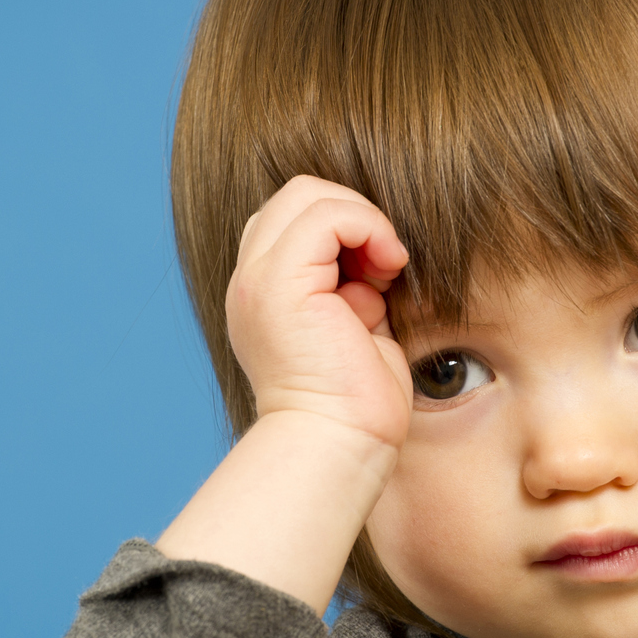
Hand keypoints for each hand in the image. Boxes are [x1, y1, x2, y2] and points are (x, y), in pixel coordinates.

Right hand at [225, 174, 412, 450]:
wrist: (339, 444)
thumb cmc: (357, 401)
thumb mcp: (355, 325)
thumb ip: (351, 283)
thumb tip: (376, 251)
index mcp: (264, 291)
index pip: (296, 217)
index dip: (346, 227)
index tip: (381, 273)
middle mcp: (250, 280)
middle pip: (298, 194)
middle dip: (354, 215)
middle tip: (385, 266)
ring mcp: (258, 279)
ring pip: (308, 193)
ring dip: (362, 220)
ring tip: (385, 269)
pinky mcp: (279, 284)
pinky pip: (327, 216)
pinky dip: (368, 227)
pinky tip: (387, 267)